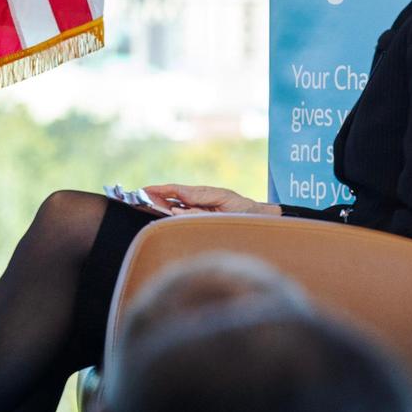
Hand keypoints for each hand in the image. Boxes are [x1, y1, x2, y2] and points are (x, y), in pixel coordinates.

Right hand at [142, 184, 281, 216]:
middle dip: (160, 195)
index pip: (182, 191)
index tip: (146, 190)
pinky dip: (175, 210)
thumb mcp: (226, 216)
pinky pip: (188, 210)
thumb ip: (199, 213)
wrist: (270, 221)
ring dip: (165, 203)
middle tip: (140, 197)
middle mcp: (208, 197)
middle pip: (178, 195)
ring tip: (147, 203)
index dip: (163, 190)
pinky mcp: (208, 213)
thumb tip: (174, 210)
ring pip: (181, 203)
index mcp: (212, 194)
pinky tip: (164, 211)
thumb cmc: (251, 218)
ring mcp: (208, 205)